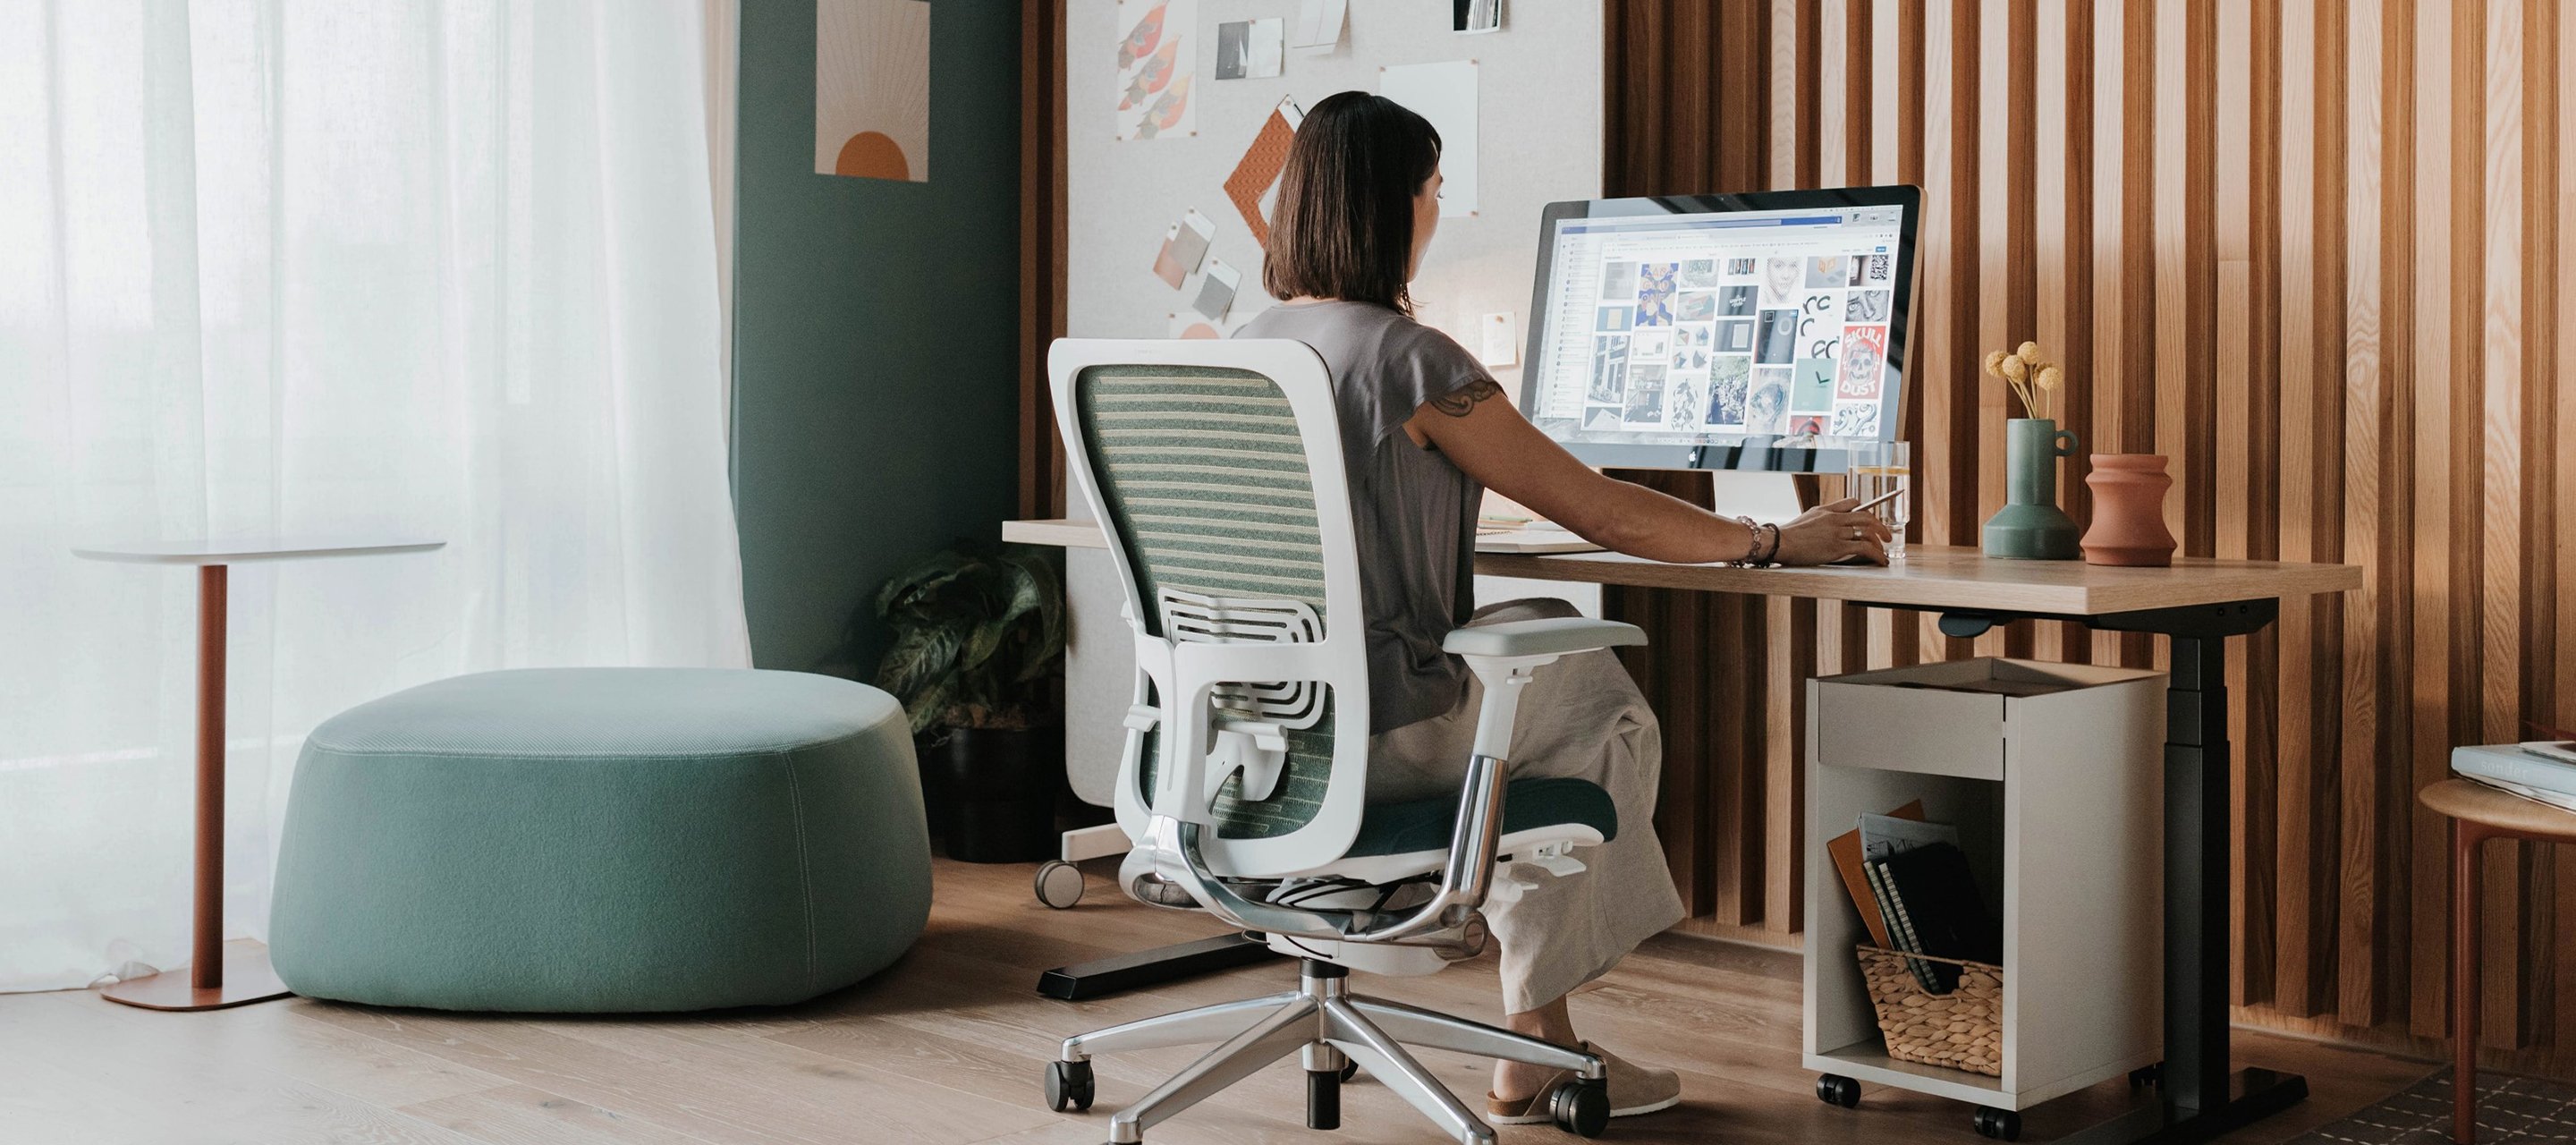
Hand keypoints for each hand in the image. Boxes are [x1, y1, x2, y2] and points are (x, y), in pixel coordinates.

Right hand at [1772, 497, 1892, 565]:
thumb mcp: (1807, 518)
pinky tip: (1880, 560)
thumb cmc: (1789, 534)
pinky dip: (1877, 554)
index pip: (1853, 503)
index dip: (1865, 510)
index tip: (1871, 520)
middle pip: (1866, 517)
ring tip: (1883, 553)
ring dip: (1880, 544)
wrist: (1779, 542)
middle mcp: (1835, 518)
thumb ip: (1823, 517)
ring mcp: (1837, 532)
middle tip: (1887, 536)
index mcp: (1827, 510)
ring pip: (1868, 533)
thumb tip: (1835, 522)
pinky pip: (1864, 548)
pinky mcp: (1837, 547)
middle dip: (1881, 527)